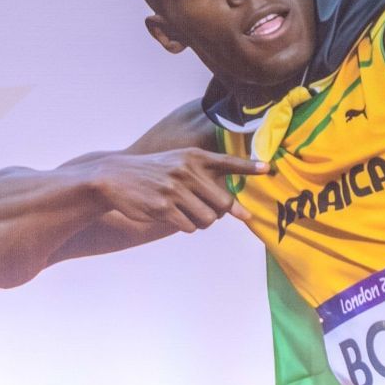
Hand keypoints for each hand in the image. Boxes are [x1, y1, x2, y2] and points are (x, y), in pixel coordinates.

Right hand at [85, 148, 265, 232]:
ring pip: (208, 218)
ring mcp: (175, 189)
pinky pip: (189, 226)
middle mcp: (187, 171)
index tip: (267, 169)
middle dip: (223, 212)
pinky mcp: (162, 207)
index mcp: (194, 157)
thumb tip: (232, 204)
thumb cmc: (156, 171)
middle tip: (215, 212)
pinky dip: (188, 226)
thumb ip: (204, 175)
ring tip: (191, 214)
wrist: (116, 177)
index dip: (249, 166)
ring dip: (204, 222)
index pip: (228, 161)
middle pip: (224, 202)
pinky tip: (177, 217)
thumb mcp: (179, 162)